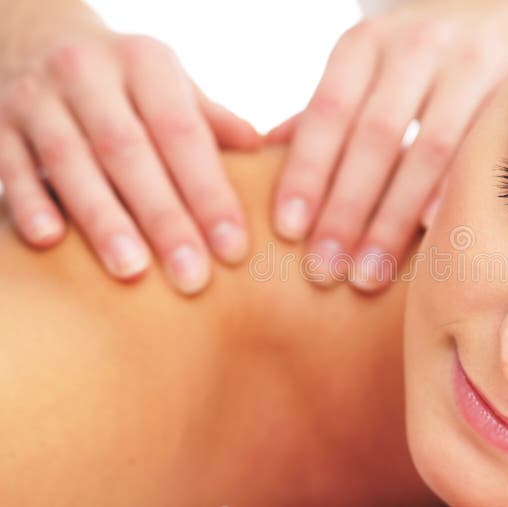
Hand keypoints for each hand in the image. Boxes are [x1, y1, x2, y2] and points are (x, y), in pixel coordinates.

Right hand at [0, 29, 260, 294]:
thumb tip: (266, 153)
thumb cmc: (130, 85)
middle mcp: (88, 72)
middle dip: (163, 217)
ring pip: (70, 162)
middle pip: (128, 151)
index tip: (234, 247)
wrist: (41, 41)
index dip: (208, 191)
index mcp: (145, 63)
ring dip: (102, 219)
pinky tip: (51, 241)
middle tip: (193, 276)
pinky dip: (29, 202)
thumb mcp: (173, 87)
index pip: (182, 132)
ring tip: (132, 271)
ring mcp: (37, 97)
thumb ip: (213, 122)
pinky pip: (11, 165)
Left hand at [271, 0, 507, 291]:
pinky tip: (431, 232)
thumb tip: (264, 152)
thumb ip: (325, 110)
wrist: (501, 8)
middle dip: (347, 209)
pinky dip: (454, 189)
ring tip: (370, 273)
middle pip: (373, 136)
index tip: (288, 230)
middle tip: (325, 269)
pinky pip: (481, 146)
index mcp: (365, 45)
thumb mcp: (367, 67)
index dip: (306, 172)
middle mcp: (414, 46)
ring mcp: (468, 62)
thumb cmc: (419, 58)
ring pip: (429, 148)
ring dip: (395, 217)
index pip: (327, 113)